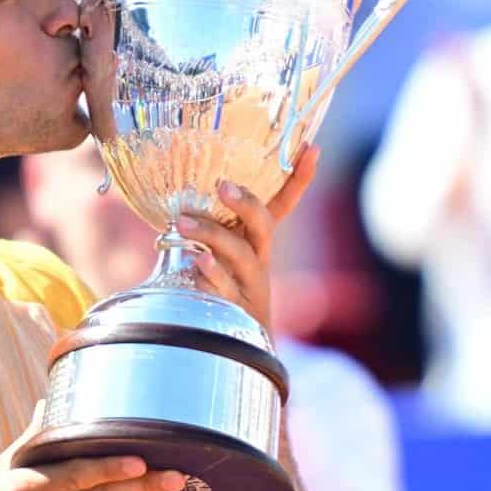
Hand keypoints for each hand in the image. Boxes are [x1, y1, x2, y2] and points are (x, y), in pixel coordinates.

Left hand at [175, 144, 319, 331]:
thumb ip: (211, 226)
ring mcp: (249, 285)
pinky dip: (211, 274)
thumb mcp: (223, 253)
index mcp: (259, 240)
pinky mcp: (234, 309)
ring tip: (183, 223)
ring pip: (239, 255)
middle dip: (247, 204)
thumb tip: (179, 192)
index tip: (312, 147)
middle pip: (263, 226)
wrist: (238, 343)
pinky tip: (196, 264)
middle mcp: (259, 259)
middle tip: (223, 186)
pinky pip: (224, 289)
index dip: (300, 177)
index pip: (284, 203)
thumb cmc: (225, 286)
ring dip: (211, 235)